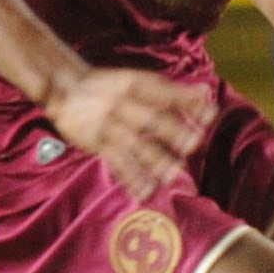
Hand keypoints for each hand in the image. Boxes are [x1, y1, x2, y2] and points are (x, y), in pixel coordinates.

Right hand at [44, 65, 214, 200]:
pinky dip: (131, 179)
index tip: (210, 113)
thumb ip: (170, 90)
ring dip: (154, 161)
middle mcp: (121, 103)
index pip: (164, 93)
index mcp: (132, 84)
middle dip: (173, 132)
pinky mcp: (97, 144)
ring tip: (173, 175)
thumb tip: (206, 93)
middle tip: (194, 144)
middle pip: (149, 119)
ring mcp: (108, 125)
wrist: (64, 87)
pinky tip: (146, 192)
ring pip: (134, 144)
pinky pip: (116, 163)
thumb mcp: (135, 80)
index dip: (187, 102)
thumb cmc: (108, 85)